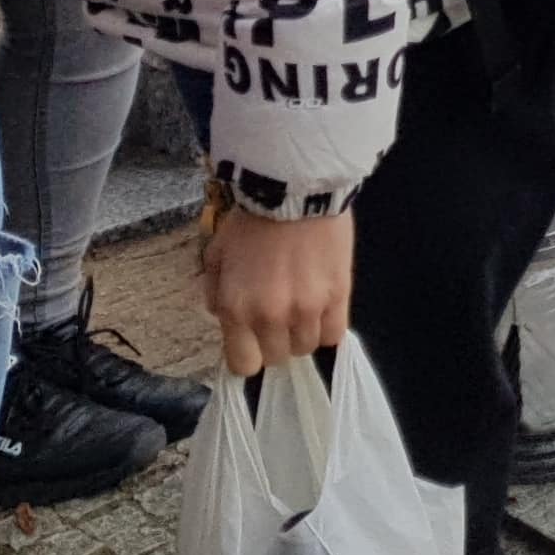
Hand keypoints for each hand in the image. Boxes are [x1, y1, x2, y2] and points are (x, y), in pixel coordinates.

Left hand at [200, 203, 354, 376]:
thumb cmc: (252, 220)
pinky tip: (322, 309)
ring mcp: (307, 309)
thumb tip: (225, 318)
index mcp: (236, 309)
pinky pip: (334, 334)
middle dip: (274, 342)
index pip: (244, 365)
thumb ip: (216, 293)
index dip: (248, 355)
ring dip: (301, 333)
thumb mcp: (217, 255)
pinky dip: (327, 327)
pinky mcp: (338, 295)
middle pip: (277, 358)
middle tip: (277, 318)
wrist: (295, 189)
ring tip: (302, 310)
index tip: (252, 342)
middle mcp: (270, 316)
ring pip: (306, 348)